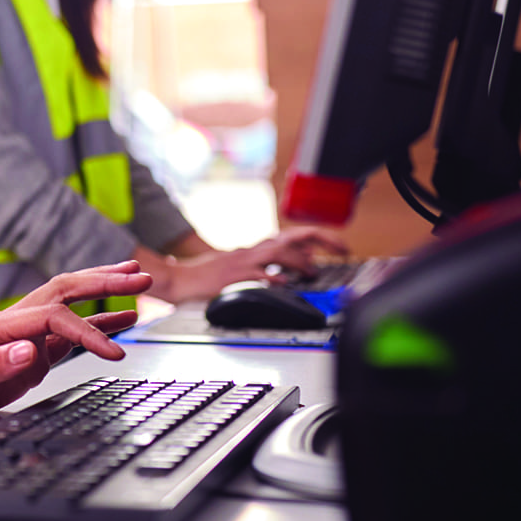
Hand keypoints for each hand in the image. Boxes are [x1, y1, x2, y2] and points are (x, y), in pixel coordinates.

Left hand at [0, 261, 151, 427]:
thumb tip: (29, 349)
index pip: (51, 316)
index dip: (84, 329)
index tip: (111, 353)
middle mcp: (14, 322)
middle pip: (64, 290)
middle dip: (103, 281)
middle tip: (139, 276)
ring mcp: (24, 334)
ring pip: (70, 303)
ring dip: (104, 292)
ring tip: (139, 283)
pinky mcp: (32, 351)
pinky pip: (70, 332)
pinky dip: (98, 324)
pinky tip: (121, 321)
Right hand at [143, 227, 349, 301]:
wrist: (178, 279)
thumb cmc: (207, 277)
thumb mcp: (240, 268)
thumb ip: (264, 267)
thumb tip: (289, 270)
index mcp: (255, 250)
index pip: (292, 237)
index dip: (319, 237)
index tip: (339, 244)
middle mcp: (251, 251)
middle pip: (291, 238)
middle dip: (320, 239)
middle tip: (343, 247)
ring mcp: (242, 262)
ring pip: (276, 252)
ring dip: (298, 260)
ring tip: (313, 271)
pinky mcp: (231, 276)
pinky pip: (254, 274)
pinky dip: (270, 277)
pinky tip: (281, 282)